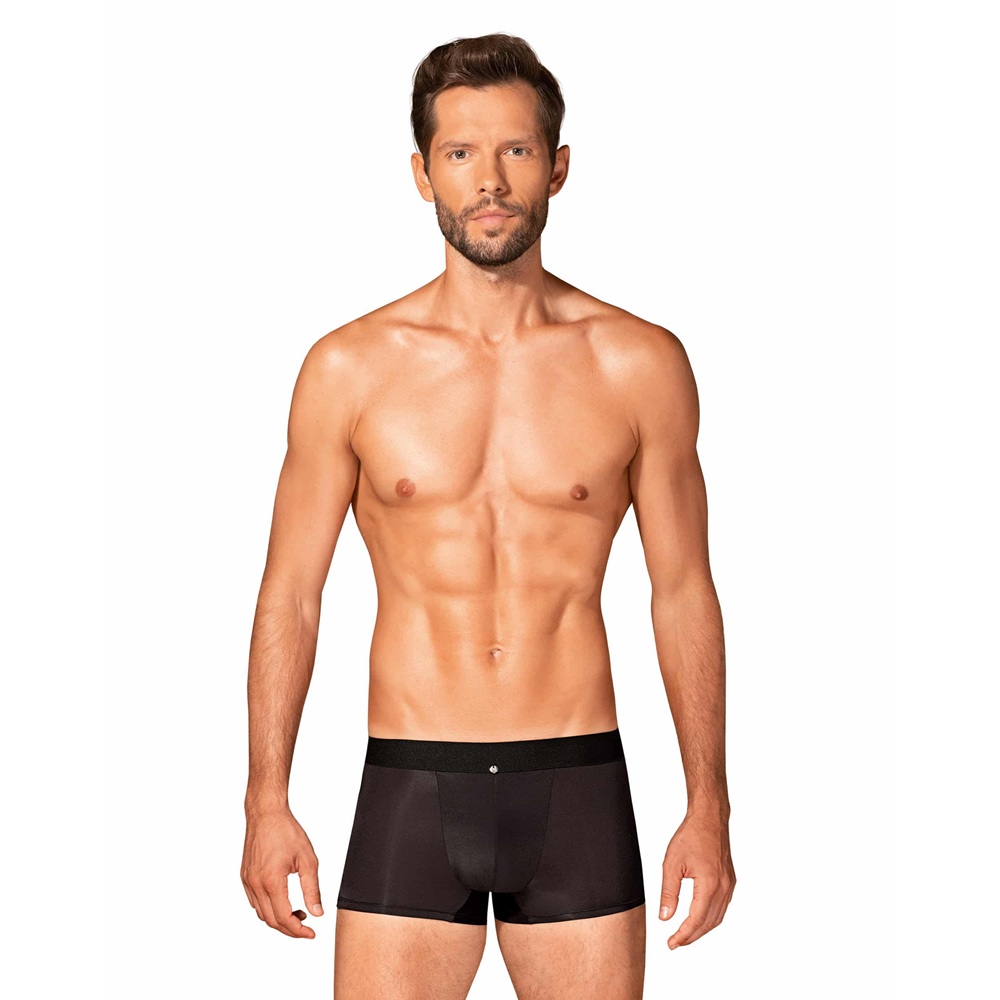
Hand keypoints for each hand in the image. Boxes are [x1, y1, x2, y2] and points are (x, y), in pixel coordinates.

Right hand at [241, 807, 322, 937]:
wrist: (266, 814)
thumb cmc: (286, 831)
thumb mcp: (308, 860)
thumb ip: (312, 889)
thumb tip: (317, 912)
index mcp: (271, 881)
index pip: (283, 918)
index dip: (298, 930)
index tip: (311, 933)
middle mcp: (255, 884)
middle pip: (271, 920)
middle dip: (290, 929)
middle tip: (306, 927)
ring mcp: (247, 881)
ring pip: (261, 913)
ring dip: (278, 920)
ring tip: (298, 913)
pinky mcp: (244, 877)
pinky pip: (255, 902)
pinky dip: (268, 909)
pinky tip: (282, 902)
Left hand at [659, 810, 735, 948]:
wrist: (709, 818)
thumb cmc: (691, 836)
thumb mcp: (672, 864)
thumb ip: (668, 893)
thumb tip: (665, 918)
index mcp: (709, 885)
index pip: (696, 920)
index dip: (683, 935)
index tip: (671, 944)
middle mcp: (723, 888)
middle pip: (708, 923)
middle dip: (692, 936)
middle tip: (675, 943)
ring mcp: (729, 884)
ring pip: (717, 917)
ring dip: (702, 929)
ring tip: (685, 934)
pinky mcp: (730, 880)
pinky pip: (722, 907)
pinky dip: (710, 917)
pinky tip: (699, 917)